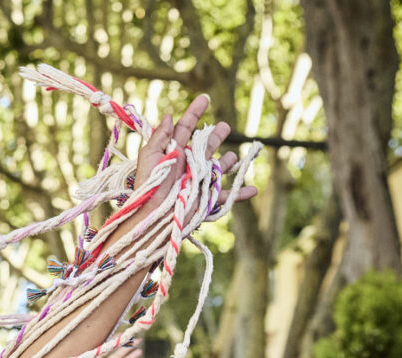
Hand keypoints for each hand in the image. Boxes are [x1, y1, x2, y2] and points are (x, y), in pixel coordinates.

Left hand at [129, 96, 255, 221]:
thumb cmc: (148, 186)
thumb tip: (170, 115)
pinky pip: (226, 195)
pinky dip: (240, 193)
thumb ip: (161, 137)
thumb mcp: (150, 157)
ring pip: (217, 168)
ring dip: (227, 162)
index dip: (194, 113)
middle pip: (205, 146)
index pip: (185, 128)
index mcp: (173, 153)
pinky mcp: (205, 199)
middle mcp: (186, 165)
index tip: (204, 98)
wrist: (153, 214)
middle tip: (225, 126)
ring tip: (232, 156)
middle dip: (216, 136)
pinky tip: (252, 190)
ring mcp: (197, 181)